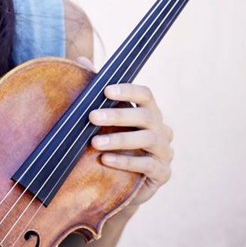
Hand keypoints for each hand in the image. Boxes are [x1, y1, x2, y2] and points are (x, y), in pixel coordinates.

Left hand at [77, 56, 173, 207]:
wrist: (124, 186)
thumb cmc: (115, 146)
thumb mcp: (105, 120)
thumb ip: (97, 92)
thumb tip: (81, 59)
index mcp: (149, 112)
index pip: (146, 94)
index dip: (128, 90)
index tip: (105, 90)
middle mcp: (161, 129)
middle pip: (146, 116)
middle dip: (117, 115)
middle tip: (91, 116)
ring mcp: (164, 151)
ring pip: (147, 139)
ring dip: (119, 139)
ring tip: (95, 143)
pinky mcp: (163, 173)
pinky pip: (148, 165)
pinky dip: (126, 161)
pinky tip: (106, 160)